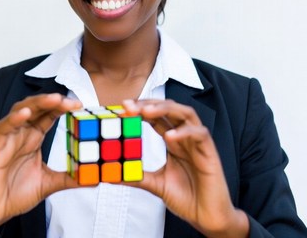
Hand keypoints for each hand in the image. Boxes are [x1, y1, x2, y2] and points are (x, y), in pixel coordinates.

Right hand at [0, 93, 81, 236]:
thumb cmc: (17, 193)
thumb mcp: (49, 183)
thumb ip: (70, 178)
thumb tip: (94, 179)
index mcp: (35, 137)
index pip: (49, 115)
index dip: (62, 107)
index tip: (79, 105)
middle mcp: (22, 133)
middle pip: (37, 108)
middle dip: (53, 101)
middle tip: (70, 101)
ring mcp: (9, 138)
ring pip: (20, 111)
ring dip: (37, 103)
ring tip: (54, 99)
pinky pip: (3, 128)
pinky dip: (13, 119)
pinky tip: (25, 114)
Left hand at [123, 99, 248, 237]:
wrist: (207, 218)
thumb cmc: (186, 198)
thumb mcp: (156, 184)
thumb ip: (137, 176)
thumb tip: (111, 175)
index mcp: (172, 141)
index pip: (156, 117)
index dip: (140, 110)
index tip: (123, 108)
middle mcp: (184, 136)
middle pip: (169, 109)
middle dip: (149, 104)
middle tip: (130, 106)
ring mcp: (197, 142)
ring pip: (186, 113)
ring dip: (166, 109)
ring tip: (147, 112)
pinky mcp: (210, 152)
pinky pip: (200, 134)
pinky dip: (185, 132)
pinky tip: (170, 136)